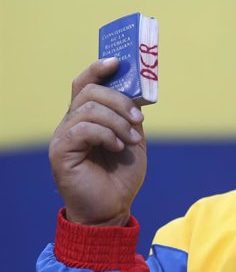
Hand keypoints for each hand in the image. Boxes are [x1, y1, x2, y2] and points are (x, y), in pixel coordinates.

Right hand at [48, 58, 146, 225]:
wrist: (112, 209)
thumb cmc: (121, 177)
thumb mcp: (133, 139)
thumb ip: (130, 116)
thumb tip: (135, 93)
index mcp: (87, 117)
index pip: (85, 83)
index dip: (98, 68)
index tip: (118, 62)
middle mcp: (71, 123)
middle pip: (90, 91)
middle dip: (119, 100)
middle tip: (138, 119)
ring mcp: (63, 136)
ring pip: (89, 108)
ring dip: (117, 121)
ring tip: (131, 141)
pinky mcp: (60, 151)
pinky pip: (83, 128)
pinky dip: (107, 134)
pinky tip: (118, 147)